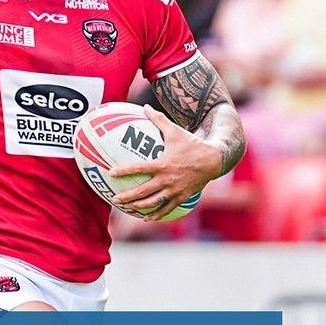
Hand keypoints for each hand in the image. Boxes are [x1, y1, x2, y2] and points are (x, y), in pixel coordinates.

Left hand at [109, 105, 222, 219]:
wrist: (214, 159)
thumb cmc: (192, 144)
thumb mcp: (175, 131)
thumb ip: (158, 120)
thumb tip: (145, 107)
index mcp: (163, 164)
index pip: (139, 168)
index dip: (124, 170)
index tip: (110, 172)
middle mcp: (168, 179)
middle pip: (144, 191)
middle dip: (127, 196)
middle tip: (114, 199)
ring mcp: (175, 190)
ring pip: (154, 203)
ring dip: (139, 207)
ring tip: (127, 209)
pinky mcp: (182, 197)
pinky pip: (167, 208)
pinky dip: (156, 214)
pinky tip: (146, 217)